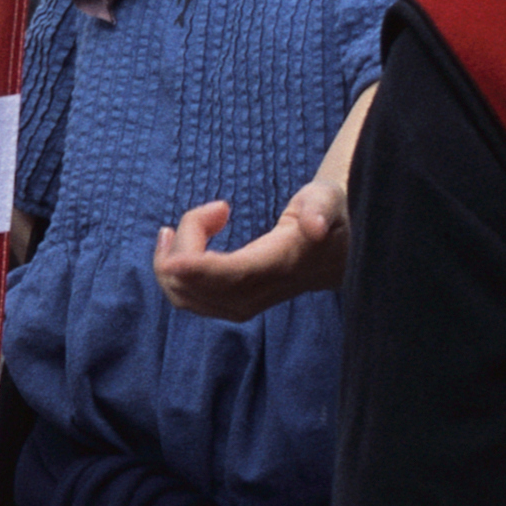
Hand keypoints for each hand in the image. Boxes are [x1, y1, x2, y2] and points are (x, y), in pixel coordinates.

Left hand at [153, 181, 347, 317]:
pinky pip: (189, 299)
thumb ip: (320, 210)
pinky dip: (173, 275)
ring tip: (171, 230)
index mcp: (280, 265)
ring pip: (187, 298)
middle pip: (200, 287)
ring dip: (167, 264)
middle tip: (207, 212)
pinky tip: (177, 245)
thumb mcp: (327, 201)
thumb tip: (315, 227)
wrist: (337, 248)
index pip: (234, 275)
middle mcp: (259, 292)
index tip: (172, 261)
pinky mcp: (234, 304)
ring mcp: (245, 303)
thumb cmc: (327, 214)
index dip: (199, 270)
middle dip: (180, 251)